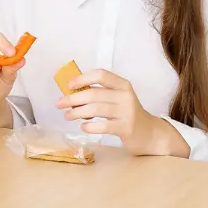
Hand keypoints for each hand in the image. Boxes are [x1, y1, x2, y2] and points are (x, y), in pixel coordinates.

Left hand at [56, 68, 186, 156]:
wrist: (148, 133)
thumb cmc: (127, 114)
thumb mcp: (118, 99)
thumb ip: (100, 94)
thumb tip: (71, 94)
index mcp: (123, 85)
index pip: (101, 75)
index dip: (83, 78)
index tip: (69, 85)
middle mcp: (125, 96)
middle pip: (94, 93)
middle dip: (73, 99)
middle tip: (59, 104)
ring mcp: (127, 112)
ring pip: (95, 109)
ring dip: (77, 112)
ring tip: (67, 116)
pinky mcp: (126, 128)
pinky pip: (102, 126)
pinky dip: (89, 126)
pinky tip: (83, 127)